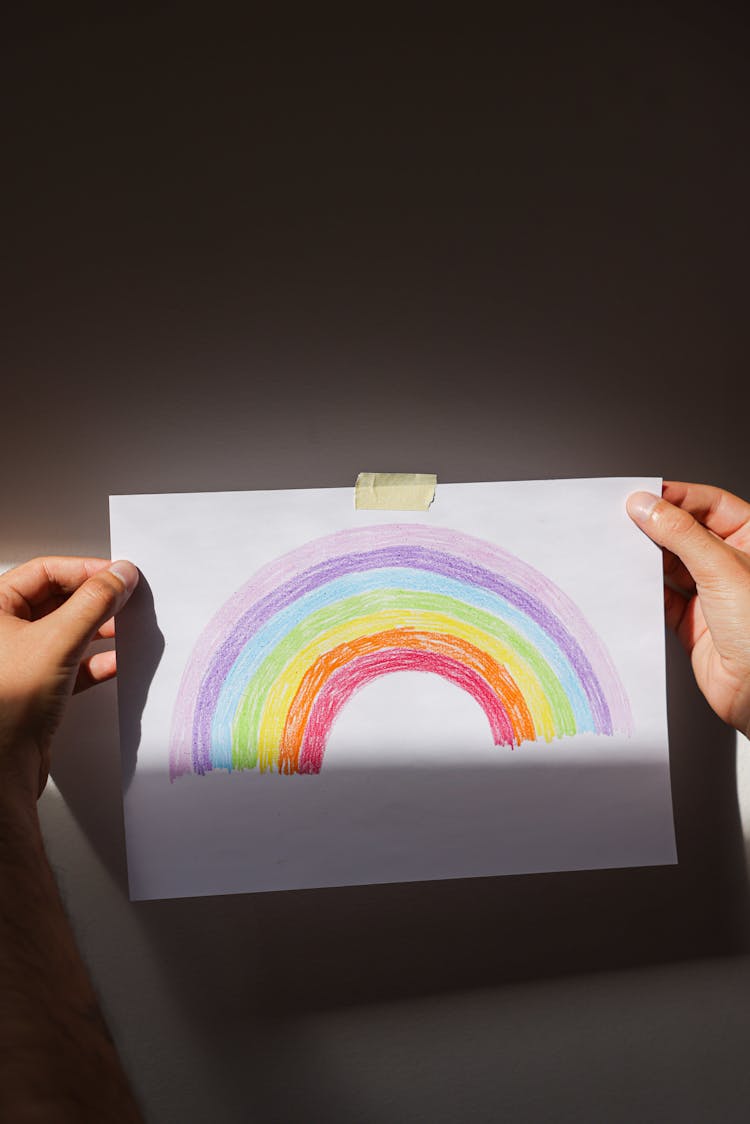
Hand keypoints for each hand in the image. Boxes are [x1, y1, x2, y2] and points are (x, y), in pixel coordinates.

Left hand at [0, 557, 138, 805]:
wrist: (1, 764)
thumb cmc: (7, 703)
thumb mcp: (58, 639)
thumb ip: (95, 602)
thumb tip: (119, 575)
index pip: (45, 571)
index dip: (84, 570)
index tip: (117, 576)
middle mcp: (2, 631)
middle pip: (57, 600)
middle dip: (95, 601)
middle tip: (124, 600)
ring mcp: (18, 660)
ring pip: (66, 632)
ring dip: (98, 631)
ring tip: (125, 629)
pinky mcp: (34, 688)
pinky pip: (70, 664)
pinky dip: (93, 662)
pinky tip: (113, 662)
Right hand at [627, 482, 749, 738]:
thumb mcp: (722, 568)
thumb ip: (681, 534)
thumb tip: (648, 506)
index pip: (709, 504)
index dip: (676, 497)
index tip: (642, 496)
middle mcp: (734, 565)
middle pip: (687, 532)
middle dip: (657, 526)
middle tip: (624, 519)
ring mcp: (713, 595)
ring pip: (672, 565)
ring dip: (648, 559)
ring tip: (622, 549)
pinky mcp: (694, 624)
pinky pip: (662, 600)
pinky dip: (644, 592)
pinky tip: (630, 584)